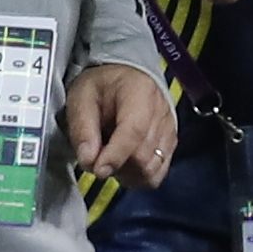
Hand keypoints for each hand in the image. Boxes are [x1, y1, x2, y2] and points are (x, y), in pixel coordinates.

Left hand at [63, 61, 176, 189]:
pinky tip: (125, 166)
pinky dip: (139, 176)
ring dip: (127, 173)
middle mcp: (161, 112)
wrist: (125, 76)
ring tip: (110, 160)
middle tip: (97, 160)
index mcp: (139, 92)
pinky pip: (159, 171)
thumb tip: (88, 161)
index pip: (134, 131)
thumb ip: (82, 129)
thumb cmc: (103, 85)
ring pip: (152, 168)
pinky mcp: (170, 142)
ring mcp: (169, 129)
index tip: (98, 169)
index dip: (116, 155)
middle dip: (117, 166)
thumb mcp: (81, 97)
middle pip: (144, 156)